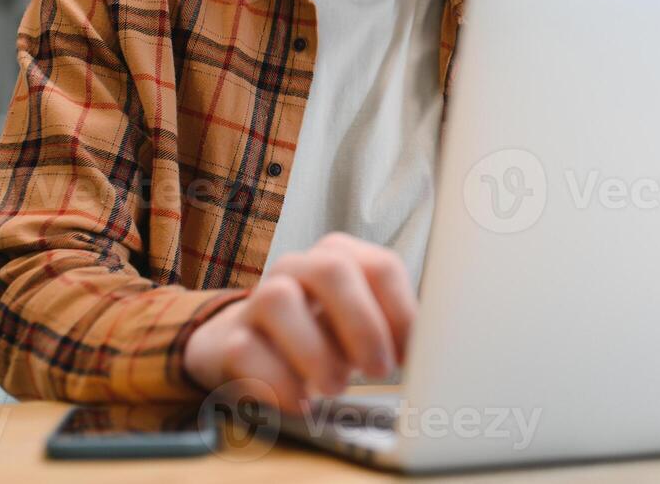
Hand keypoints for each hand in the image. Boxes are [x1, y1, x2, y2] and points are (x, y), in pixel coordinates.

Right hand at [184, 232, 415, 407]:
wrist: (246, 347)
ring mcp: (257, 299)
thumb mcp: (358, 325)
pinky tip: (300, 401)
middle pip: (331, 269)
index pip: (381, 266)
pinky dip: (279, 382)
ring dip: (316, 351)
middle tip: (378, 369)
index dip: (402, 312)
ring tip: (336, 385)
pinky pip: (246, 351)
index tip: (410, 354)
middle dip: (362, 323)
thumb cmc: (319, 335)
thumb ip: (390, 329)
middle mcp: (296, 268)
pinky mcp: (229, 339)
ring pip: (279, 299)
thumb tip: (431, 352)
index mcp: (339, 257)